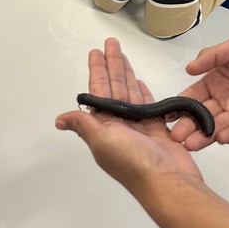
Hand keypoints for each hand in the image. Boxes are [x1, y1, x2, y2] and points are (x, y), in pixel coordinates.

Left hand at [55, 37, 203, 197]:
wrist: (169, 182)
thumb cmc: (135, 165)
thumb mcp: (102, 141)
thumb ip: (84, 125)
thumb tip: (60, 120)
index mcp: (104, 127)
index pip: (98, 91)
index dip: (97, 70)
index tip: (95, 53)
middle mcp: (119, 126)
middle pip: (114, 87)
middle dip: (112, 65)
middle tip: (110, 44)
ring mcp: (138, 127)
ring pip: (130, 92)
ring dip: (127, 74)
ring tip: (123, 55)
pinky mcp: (157, 130)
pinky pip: (149, 106)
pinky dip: (144, 93)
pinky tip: (140, 82)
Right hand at [170, 34, 228, 149]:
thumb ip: (213, 56)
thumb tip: (190, 67)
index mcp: (215, 81)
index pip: (192, 96)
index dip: (180, 105)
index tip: (167, 114)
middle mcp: (225, 99)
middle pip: (201, 116)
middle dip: (188, 127)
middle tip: (176, 135)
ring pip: (218, 127)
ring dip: (205, 136)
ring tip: (192, 143)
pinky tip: (220, 138)